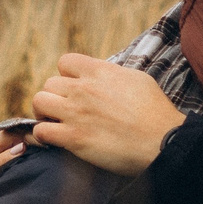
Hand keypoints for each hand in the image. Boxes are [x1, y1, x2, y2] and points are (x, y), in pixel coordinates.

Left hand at [26, 53, 184, 175]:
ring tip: (54, 123)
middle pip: (49, 83)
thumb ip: (114, 74)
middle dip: (54, 96)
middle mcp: (84, 89)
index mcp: (100, 72)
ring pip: (39, 102)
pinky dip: (43, 136)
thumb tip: (105, 75)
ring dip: (43, 113)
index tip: (73, 88)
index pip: (65, 62)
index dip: (66, 75)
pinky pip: (41, 131)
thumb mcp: (137, 79)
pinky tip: (54, 141)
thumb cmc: (156, 113)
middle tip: (63, 110)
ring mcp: (76, 112)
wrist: (163, 141)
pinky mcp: (73, 137)